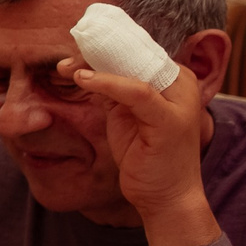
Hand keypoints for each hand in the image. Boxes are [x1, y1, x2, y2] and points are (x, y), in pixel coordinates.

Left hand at [65, 59, 221, 245]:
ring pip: (134, 69)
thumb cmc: (145, 157)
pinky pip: (135, 92)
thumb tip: (86, 69)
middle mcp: (181, 86)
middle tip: (64, 58)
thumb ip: (114, 92)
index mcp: (175, 81)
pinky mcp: (169, 119)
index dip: (104, 49)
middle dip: (97, 54)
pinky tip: (83, 80)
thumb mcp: (125, 117)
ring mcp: (179, 101)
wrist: (164, 196)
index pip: (138, 54)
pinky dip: (106, 83)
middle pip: (135, 57)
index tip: (74, 49)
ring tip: (67, 67)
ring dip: (95, 65)